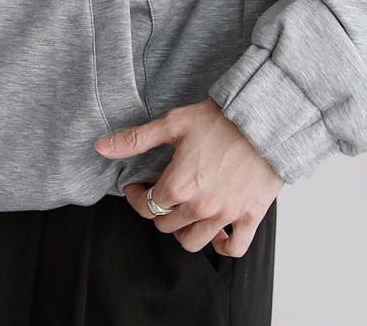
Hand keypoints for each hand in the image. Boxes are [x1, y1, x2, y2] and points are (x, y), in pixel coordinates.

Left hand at [92, 98, 282, 256]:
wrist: (265, 120)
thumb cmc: (220, 119)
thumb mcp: (173, 122)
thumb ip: (136, 139)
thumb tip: (101, 147)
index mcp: (179, 185)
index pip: (147, 206)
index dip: (136, 196)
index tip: (137, 186)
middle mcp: (200, 207)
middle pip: (167, 224)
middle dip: (159, 210)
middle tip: (162, 193)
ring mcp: (226, 215)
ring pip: (193, 242)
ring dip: (184, 230)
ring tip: (184, 212)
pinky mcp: (250, 216)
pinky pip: (233, 248)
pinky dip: (222, 245)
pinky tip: (215, 231)